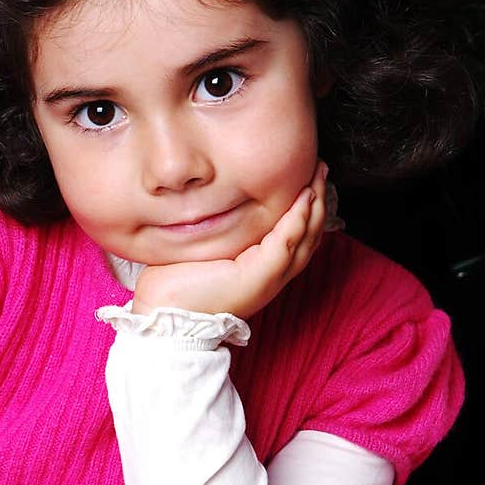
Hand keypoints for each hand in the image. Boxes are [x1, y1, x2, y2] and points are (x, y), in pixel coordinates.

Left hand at [132, 162, 327, 320]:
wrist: (164, 316)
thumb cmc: (174, 285)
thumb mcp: (202, 249)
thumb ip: (217, 228)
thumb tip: (210, 199)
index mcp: (259, 270)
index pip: (295, 236)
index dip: (306, 208)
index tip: (306, 178)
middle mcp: (271, 276)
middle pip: (308, 235)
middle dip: (317, 199)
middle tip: (320, 169)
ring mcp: (268, 279)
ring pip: (304, 238)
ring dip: (314, 204)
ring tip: (317, 176)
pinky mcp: (259, 278)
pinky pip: (286, 243)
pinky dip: (297, 219)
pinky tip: (303, 197)